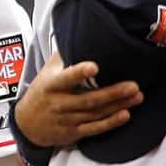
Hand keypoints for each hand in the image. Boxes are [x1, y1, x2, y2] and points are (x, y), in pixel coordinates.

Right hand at [13, 51, 142, 147]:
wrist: (27, 124)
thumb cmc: (42, 92)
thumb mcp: (46, 72)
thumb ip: (63, 56)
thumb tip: (81, 33)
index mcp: (52, 85)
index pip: (66, 78)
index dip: (79, 73)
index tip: (94, 67)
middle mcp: (59, 103)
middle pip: (89, 99)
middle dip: (112, 93)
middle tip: (133, 85)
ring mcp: (66, 119)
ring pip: (95, 113)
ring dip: (118, 105)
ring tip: (137, 96)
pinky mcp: (73, 132)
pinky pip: (94, 128)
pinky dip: (110, 123)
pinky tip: (125, 115)